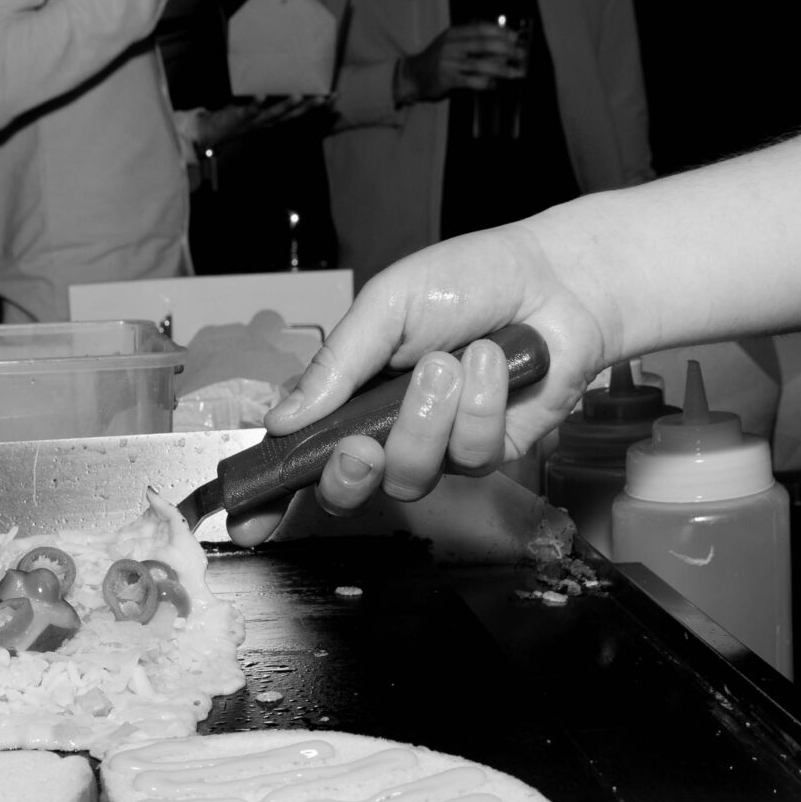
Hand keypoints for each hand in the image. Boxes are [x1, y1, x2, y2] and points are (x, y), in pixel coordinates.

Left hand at [190, 95, 325, 149]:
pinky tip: (261, 95)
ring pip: (275, 115)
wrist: (211, 133)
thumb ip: (265, 92)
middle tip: (325, 97)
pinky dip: (256, 104)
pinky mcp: (239, 118)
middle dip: (310, 107)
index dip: (318, 106)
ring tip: (298, 95)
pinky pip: (249, 111)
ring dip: (287, 106)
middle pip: (293, 116)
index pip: (300, 112)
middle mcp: (268, 122)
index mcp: (274, 118)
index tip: (335, 96)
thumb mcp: (254, 105)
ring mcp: (254, 121)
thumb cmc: (234, 116)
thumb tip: (276, 68)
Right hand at [225, 223, 609, 546]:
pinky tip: (493, 363)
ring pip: (411, 477)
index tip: (247, 522)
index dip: (272, 493)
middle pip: (347, 491)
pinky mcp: (487, 454)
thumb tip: (281, 420)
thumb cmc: (467, 280)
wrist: (553, 279)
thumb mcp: (386, 305)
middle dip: (350, 476)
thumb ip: (335, 364)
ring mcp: (437, 448)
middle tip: (362, 446)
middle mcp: (385, 430)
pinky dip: (481, 405)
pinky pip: (469, 456)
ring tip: (450, 363)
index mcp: (347, 394)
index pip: (299, 454)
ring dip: (428, 420)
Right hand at [397, 21, 528, 104]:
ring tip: (515, 73)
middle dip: (506, 50)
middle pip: (484, 45)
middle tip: (521, 55)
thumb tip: (502, 46)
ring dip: (501, 69)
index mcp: (454, 33)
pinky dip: (485, 83)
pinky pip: (471, 81)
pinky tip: (494, 85)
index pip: (481, 28)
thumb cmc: (437, 59)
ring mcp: (449, 62)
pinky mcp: (447, 79)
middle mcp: (451, 45)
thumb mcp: (451, 43)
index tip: (516, 37)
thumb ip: (472, 42)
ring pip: (480, 64)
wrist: (413, 75)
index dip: (501, 32)